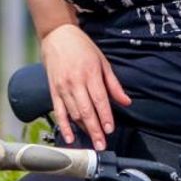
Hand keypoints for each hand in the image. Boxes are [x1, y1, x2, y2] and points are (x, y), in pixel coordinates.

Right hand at [39, 24, 129, 149]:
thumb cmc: (82, 47)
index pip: (100, 99)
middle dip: (95, 129)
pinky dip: (64, 126)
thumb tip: (126, 101)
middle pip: (87, 110)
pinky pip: (59, 111)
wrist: (57, 36)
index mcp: (90, 73)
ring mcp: (63, 87)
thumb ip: (114, 84)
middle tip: (101, 144)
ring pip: (74, 113)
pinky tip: (69, 137)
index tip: (110, 130)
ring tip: (92, 141)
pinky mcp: (53, 90)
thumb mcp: (102, 61)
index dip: (105, 116)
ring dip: (83, 129)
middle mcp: (76, 82)